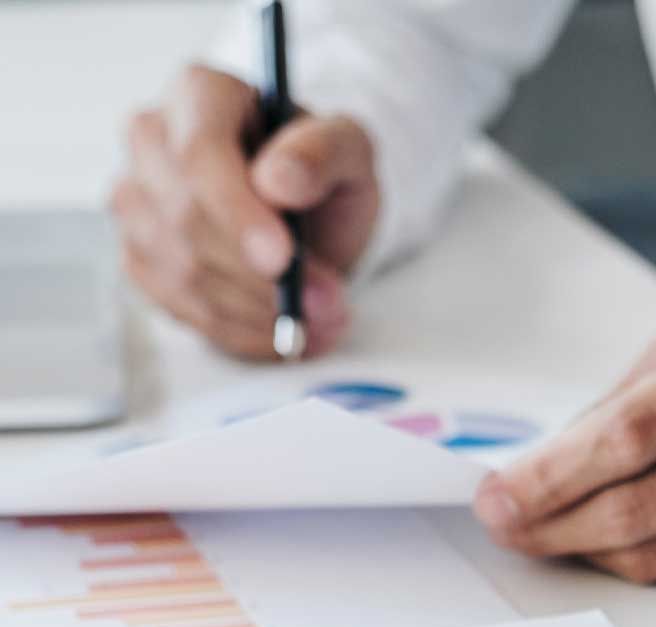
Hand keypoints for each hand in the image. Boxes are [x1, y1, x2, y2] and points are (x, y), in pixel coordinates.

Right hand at [111, 65, 378, 358]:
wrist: (309, 213)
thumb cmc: (323, 173)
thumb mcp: (350, 150)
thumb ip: (324, 152)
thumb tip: (279, 179)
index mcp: (200, 94)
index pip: (198, 155)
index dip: (236, 214)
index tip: (282, 260)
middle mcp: (151, 140)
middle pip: (186, 221)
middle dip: (262, 279)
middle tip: (329, 304)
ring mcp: (137, 202)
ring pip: (184, 274)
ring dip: (260, 312)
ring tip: (324, 320)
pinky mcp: (140, 258)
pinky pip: (184, 310)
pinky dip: (243, 333)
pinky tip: (286, 331)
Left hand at [474, 301, 655, 580]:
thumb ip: (630, 396)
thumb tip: (543, 462)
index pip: (628, 434)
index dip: (549, 477)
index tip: (496, 498)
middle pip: (637, 506)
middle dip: (551, 525)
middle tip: (503, 526)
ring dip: (584, 550)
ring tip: (541, 536)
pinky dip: (640, 559)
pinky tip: (608, 541)